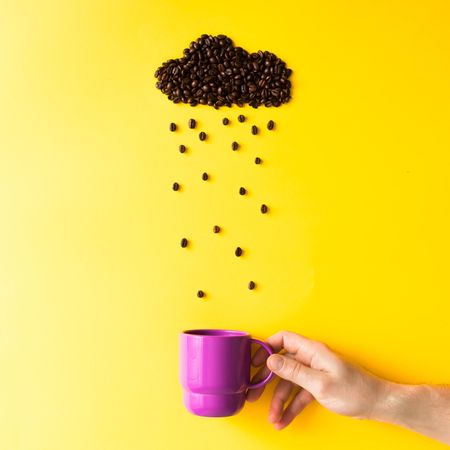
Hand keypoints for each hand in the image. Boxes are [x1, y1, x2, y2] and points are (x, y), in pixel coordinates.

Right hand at [247, 330, 386, 429]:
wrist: (376, 404)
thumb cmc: (354, 391)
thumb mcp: (319, 383)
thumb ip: (293, 372)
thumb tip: (271, 360)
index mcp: (312, 351)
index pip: (283, 339)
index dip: (267, 347)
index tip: (254, 361)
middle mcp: (311, 358)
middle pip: (282, 364)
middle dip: (267, 380)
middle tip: (255, 393)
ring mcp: (314, 372)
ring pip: (289, 383)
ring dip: (279, 401)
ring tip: (273, 417)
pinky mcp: (318, 385)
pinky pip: (299, 394)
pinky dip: (291, 407)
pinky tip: (285, 420)